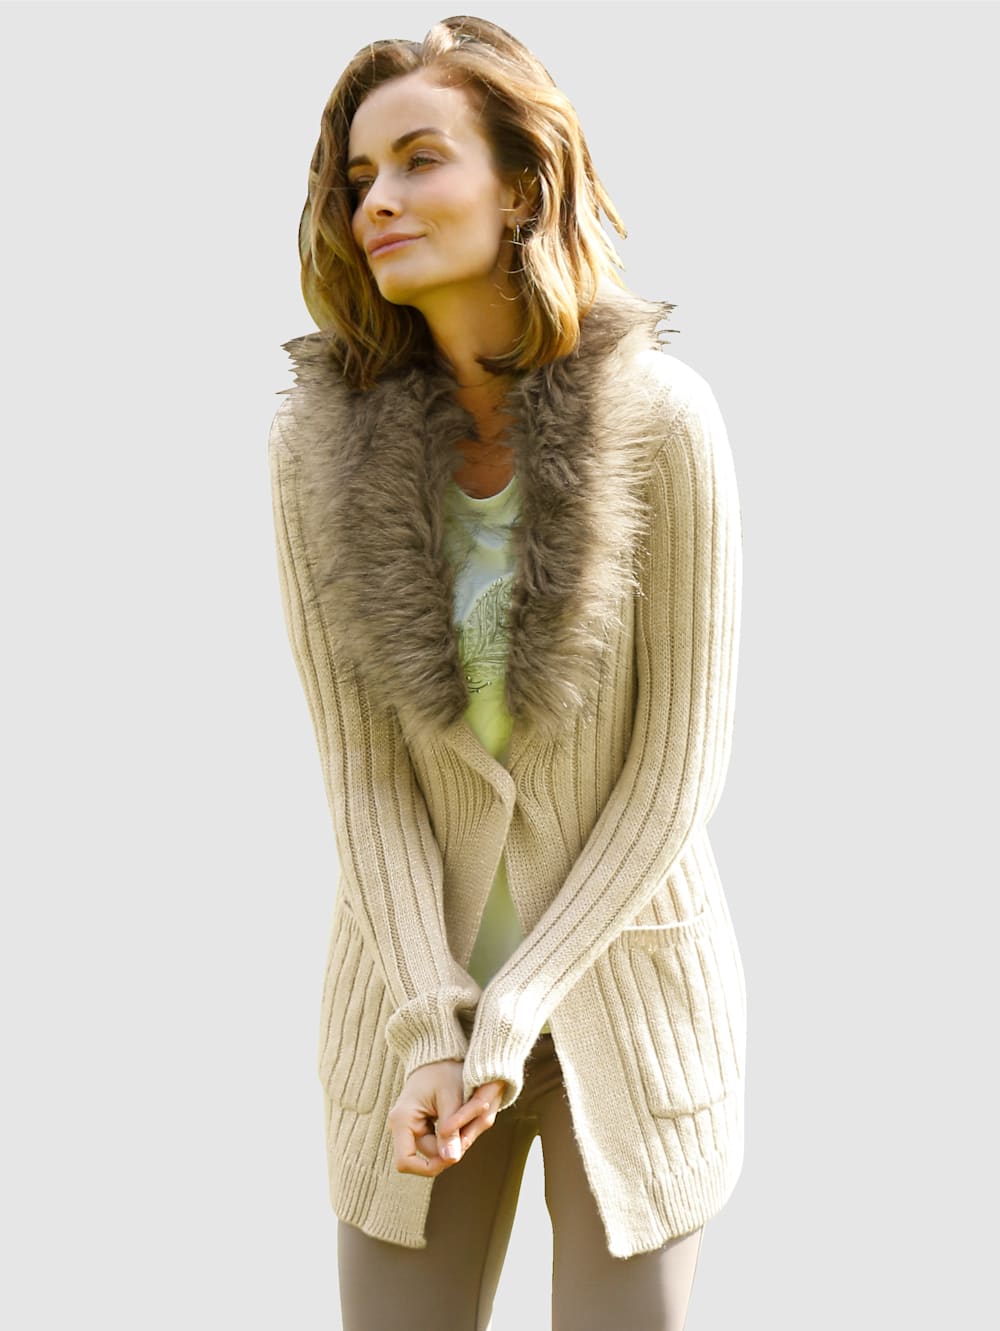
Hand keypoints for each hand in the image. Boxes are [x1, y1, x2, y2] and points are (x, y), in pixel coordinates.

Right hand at [387, 1060, 506, 1176]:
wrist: (438, 1055)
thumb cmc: (444, 1071)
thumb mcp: (451, 1098)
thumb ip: (451, 1129)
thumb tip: (452, 1159)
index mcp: (402, 1119)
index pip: (405, 1161)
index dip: (428, 1167)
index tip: (452, 1158)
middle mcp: (401, 1126)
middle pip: (425, 1156)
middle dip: (449, 1150)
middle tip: (470, 1135)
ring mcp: (409, 1126)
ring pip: (433, 1149)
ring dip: (452, 1143)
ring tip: (468, 1123)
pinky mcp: (418, 1125)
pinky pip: (436, 1140)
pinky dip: (450, 1136)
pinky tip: (461, 1122)